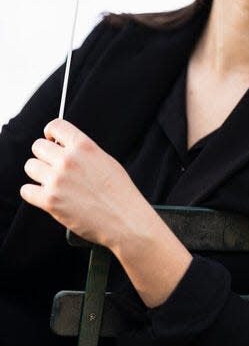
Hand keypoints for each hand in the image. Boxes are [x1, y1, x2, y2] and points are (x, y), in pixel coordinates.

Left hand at [21, 118, 149, 249]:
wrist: (125, 219)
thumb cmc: (119, 192)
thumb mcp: (105, 160)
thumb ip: (83, 151)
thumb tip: (61, 146)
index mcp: (84, 146)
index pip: (55, 125)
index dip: (50, 133)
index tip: (51, 141)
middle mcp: (68, 160)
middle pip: (38, 147)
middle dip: (44, 156)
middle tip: (53, 167)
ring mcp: (57, 180)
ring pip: (30, 167)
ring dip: (39, 174)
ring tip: (52, 183)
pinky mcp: (50, 201)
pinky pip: (26, 190)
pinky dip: (33, 193)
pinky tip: (45, 196)